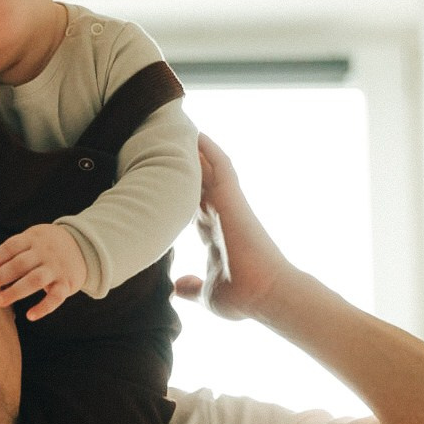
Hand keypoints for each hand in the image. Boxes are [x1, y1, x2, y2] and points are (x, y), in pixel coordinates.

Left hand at [0, 223, 87, 320]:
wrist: (85, 245)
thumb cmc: (47, 246)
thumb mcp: (33, 239)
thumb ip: (13, 252)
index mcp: (33, 239)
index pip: (12, 246)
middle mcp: (44, 253)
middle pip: (20, 264)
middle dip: (1, 276)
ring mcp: (56, 268)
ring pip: (35, 280)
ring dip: (15, 291)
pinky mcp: (67, 283)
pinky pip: (56, 297)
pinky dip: (44, 307)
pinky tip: (30, 315)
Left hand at [172, 134, 290, 321]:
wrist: (266, 295)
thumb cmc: (243, 297)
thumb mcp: (208, 293)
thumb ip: (192, 287)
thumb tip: (177, 288)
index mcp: (212, 233)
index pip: (189, 204)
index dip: (174, 189)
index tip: (157, 176)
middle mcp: (219, 214)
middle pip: (195, 181)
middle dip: (180, 163)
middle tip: (160, 140)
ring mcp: (227, 205)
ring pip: (207, 169)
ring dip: (194, 150)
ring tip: (174, 127)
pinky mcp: (233, 200)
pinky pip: (221, 166)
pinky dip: (209, 150)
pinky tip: (196, 132)